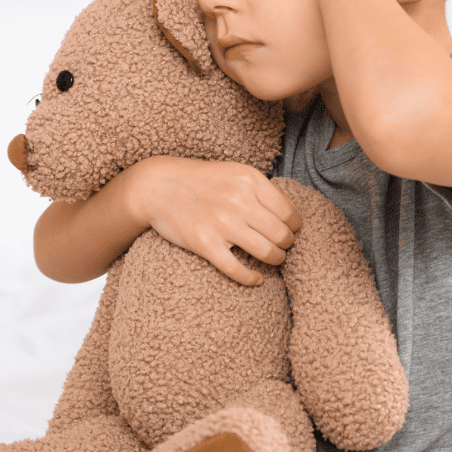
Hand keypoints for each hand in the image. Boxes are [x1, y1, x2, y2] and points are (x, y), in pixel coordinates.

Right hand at [131, 156, 302, 285]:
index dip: (295, 225)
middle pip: (281, 234)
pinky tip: (258, 279)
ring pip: (267, 252)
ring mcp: (222, 223)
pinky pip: (238, 270)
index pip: (288, 211)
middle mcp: (238, 200)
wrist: (157, 186)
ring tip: (275, 259)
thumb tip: (290, 213)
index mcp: (249, 180)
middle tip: (284, 246)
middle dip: (287, 244)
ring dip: (277, 259)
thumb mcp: (233, 172)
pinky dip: (252, 279)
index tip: (292, 230)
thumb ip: (260, 189)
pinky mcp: (205, 244)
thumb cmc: (199, 180)